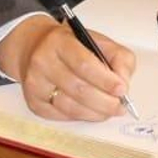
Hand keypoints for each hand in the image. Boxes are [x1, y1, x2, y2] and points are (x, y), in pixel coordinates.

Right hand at [0, 15, 135, 120]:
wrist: (35, 47)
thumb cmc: (70, 45)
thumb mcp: (98, 41)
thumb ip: (119, 58)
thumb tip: (123, 83)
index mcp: (59, 42)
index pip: (84, 64)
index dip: (105, 80)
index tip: (121, 89)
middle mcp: (43, 61)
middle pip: (79, 89)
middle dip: (105, 102)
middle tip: (119, 105)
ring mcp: (36, 83)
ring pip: (70, 107)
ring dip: (95, 112)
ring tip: (108, 110)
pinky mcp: (33, 101)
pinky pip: (61, 116)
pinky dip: (80, 116)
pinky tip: (89, 110)